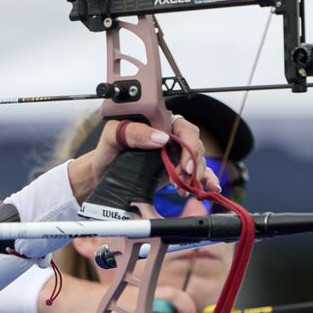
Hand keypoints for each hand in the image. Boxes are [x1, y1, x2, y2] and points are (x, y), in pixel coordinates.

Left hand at [67, 117, 219, 202]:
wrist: (102, 174)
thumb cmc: (107, 151)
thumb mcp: (113, 136)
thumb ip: (134, 132)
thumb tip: (161, 137)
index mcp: (159, 123)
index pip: (184, 128)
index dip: (188, 145)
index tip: (183, 164)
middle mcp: (170, 136)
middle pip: (195, 146)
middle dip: (192, 164)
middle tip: (181, 178)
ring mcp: (174, 154)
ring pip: (197, 160)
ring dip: (195, 176)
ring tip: (184, 189)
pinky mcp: (175, 169)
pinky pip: (196, 172)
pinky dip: (206, 179)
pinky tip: (210, 188)